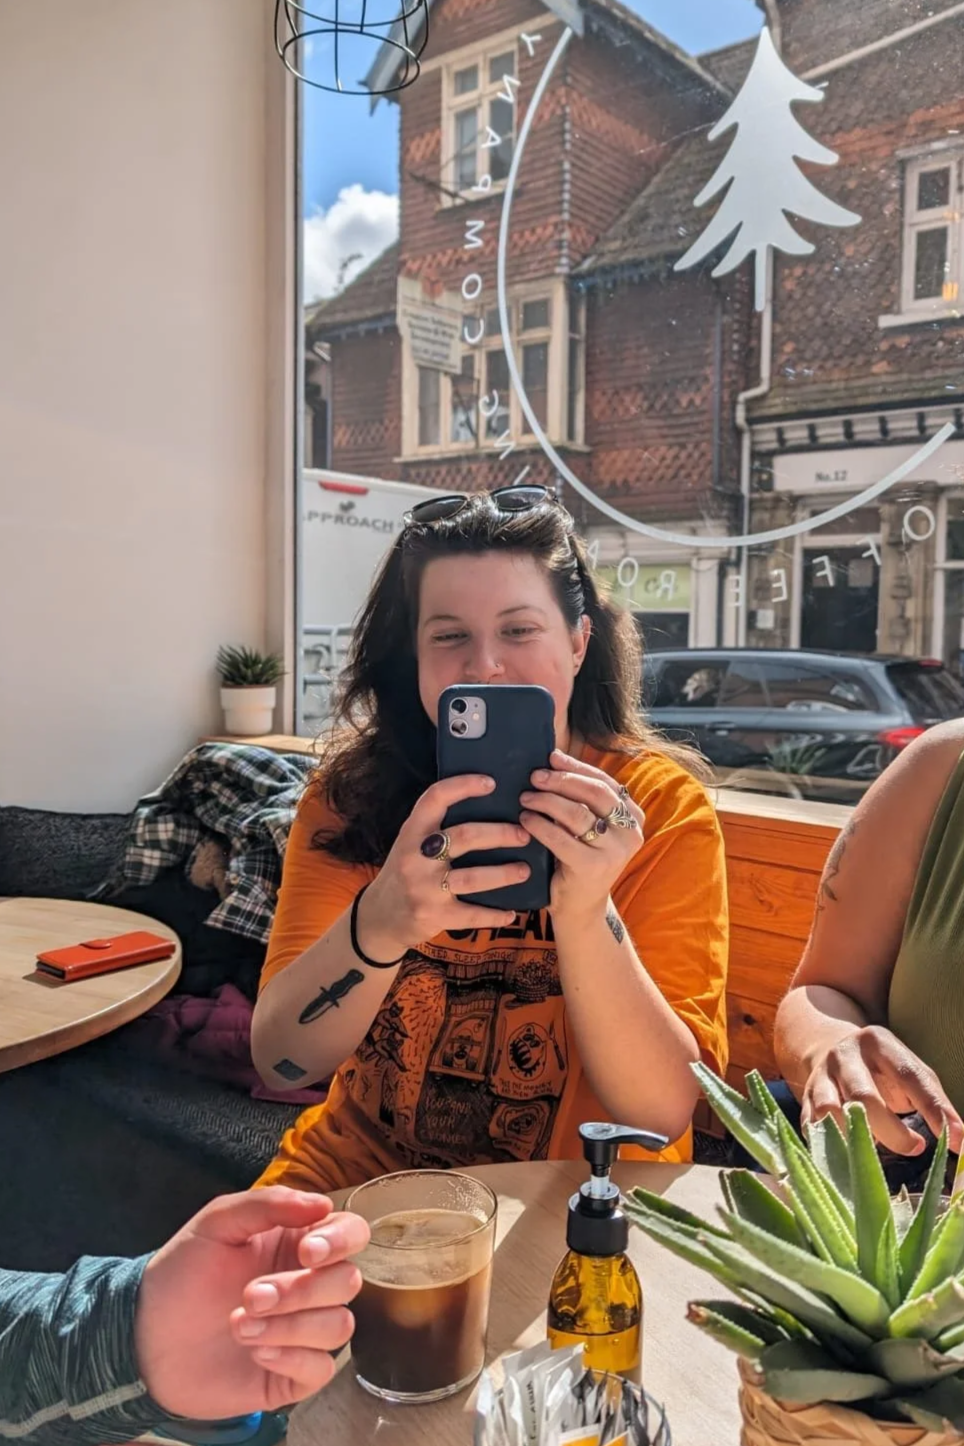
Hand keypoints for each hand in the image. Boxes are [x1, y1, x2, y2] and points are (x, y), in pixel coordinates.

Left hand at [135, 1187, 369, 1417]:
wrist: (144, 1338)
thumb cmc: (181, 1274)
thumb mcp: (215, 1223)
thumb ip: (266, 1204)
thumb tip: (320, 1204)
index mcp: (298, 1243)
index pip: (351, 1232)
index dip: (340, 1240)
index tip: (306, 1252)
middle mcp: (309, 1285)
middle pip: (347, 1282)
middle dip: (301, 1290)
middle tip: (250, 1296)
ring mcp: (303, 1331)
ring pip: (339, 1326)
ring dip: (290, 1326)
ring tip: (238, 1325)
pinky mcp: (293, 1374)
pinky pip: (322, 1368)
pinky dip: (291, 1358)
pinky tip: (255, 1352)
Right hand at [359, 774, 529, 956]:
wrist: (380, 916)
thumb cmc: (405, 872)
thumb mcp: (411, 843)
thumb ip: (436, 827)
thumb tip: (486, 806)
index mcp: (412, 832)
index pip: (436, 798)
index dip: (463, 786)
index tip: (491, 783)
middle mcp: (416, 857)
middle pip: (464, 836)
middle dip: (499, 834)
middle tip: (524, 834)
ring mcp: (424, 888)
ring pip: (473, 878)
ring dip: (504, 874)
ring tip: (525, 870)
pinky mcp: (434, 915)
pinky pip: (472, 914)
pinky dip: (495, 915)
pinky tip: (512, 914)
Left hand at [519, 750, 643, 921]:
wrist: (580, 908)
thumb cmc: (578, 859)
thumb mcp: (587, 826)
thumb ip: (580, 798)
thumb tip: (553, 758)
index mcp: (633, 817)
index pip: (605, 782)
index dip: (577, 767)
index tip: (552, 757)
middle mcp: (630, 833)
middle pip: (594, 793)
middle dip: (561, 781)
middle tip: (534, 777)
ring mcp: (614, 852)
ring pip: (577, 814)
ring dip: (546, 801)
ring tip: (525, 798)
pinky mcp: (592, 868)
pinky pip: (561, 838)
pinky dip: (539, 825)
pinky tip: (525, 820)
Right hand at [802, 1025, 963, 1155]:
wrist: (831, 1048)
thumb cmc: (883, 1070)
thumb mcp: (909, 1071)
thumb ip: (932, 1100)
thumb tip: (960, 1141)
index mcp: (878, 1042)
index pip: (911, 1076)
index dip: (935, 1110)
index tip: (956, 1140)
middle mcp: (845, 1055)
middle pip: (864, 1098)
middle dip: (893, 1132)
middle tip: (916, 1147)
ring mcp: (820, 1076)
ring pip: (831, 1112)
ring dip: (856, 1139)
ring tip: (876, 1156)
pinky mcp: (804, 1098)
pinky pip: (811, 1127)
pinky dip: (829, 1147)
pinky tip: (848, 1161)